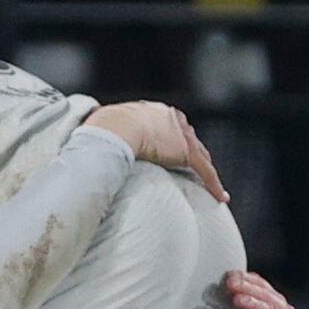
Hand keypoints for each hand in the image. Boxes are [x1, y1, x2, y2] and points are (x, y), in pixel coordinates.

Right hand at [84, 100, 228, 204]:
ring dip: (207, 171)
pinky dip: (213, 183)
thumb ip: (107, 136)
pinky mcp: (185, 151)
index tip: (172, 152)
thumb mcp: (105, 128)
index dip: (174, 141)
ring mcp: (180, 134)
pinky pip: (204, 169)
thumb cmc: (101, 129)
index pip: (170, 127)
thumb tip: (88, 147)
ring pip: (201, 155)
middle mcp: (171, 118)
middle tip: (198, 169)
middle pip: (189, 138)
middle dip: (195, 153)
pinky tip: (220, 197)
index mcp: (153, 111)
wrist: (113, 129)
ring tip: (212, 186)